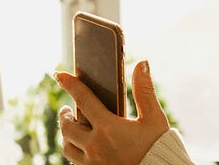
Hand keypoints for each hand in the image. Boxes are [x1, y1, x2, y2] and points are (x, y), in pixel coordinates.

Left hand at [55, 60, 171, 164]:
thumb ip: (145, 91)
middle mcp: (95, 146)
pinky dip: (76, 152)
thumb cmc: (159, 148)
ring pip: (68, 147)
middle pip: (67, 127)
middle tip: (68, 109)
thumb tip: (142, 64)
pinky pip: (76, 162)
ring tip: (73, 129)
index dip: (70, 85)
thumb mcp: (154, 118)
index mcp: (109, 128)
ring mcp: (93, 163)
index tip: (59, 76)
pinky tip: (84, 147)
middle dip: (65, 115)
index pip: (83, 100)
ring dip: (67, 135)